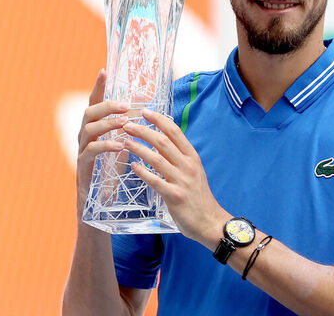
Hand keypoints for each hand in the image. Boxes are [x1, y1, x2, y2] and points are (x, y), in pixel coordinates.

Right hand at [76, 69, 129, 217]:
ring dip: (107, 124)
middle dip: (107, 105)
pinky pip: (90, 152)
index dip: (98, 86)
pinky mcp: (82, 169)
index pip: (95, 103)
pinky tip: (120, 146)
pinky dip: (105, 146)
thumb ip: (130, 127)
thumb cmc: (114, 174)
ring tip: (125, 124)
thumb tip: (146, 105)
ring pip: (87, 130)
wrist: (101, 208)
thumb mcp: (124, 146)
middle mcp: (85, 137)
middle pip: (89, 112)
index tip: (104, 70)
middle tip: (125, 105)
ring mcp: (81, 152)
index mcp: (96, 129)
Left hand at [122, 110, 228, 246]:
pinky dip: (142, 172)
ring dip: (138, 148)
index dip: (159, 120)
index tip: (144, 111)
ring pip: (156, 158)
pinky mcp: (174, 196)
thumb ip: (179, 158)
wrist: (209, 221)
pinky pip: (155, 181)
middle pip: (163, 141)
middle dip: (143, 131)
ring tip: (124, 143)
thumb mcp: (194, 172)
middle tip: (126, 125)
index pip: (175, 131)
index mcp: (192, 157)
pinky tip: (132, 166)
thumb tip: (160, 145)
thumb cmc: (198, 197)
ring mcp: (182, 180)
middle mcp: (188, 165)